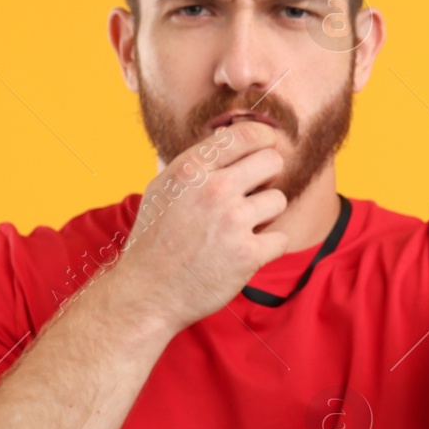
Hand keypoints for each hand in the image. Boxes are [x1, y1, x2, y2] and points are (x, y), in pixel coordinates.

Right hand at [112, 120, 289, 331]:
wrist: (147, 293)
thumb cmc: (155, 240)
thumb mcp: (163, 189)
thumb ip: (196, 165)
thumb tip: (228, 139)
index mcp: (190, 170)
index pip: (245, 135)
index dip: (264, 139)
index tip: (267, 147)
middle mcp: (213, 190)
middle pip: (272, 162)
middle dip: (268, 177)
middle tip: (253, 194)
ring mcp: (232, 221)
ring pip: (279, 200)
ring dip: (265, 215)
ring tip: (240, 229)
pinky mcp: (248, 254)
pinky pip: (281, 238)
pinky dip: (268, 247)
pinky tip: (245, 252)